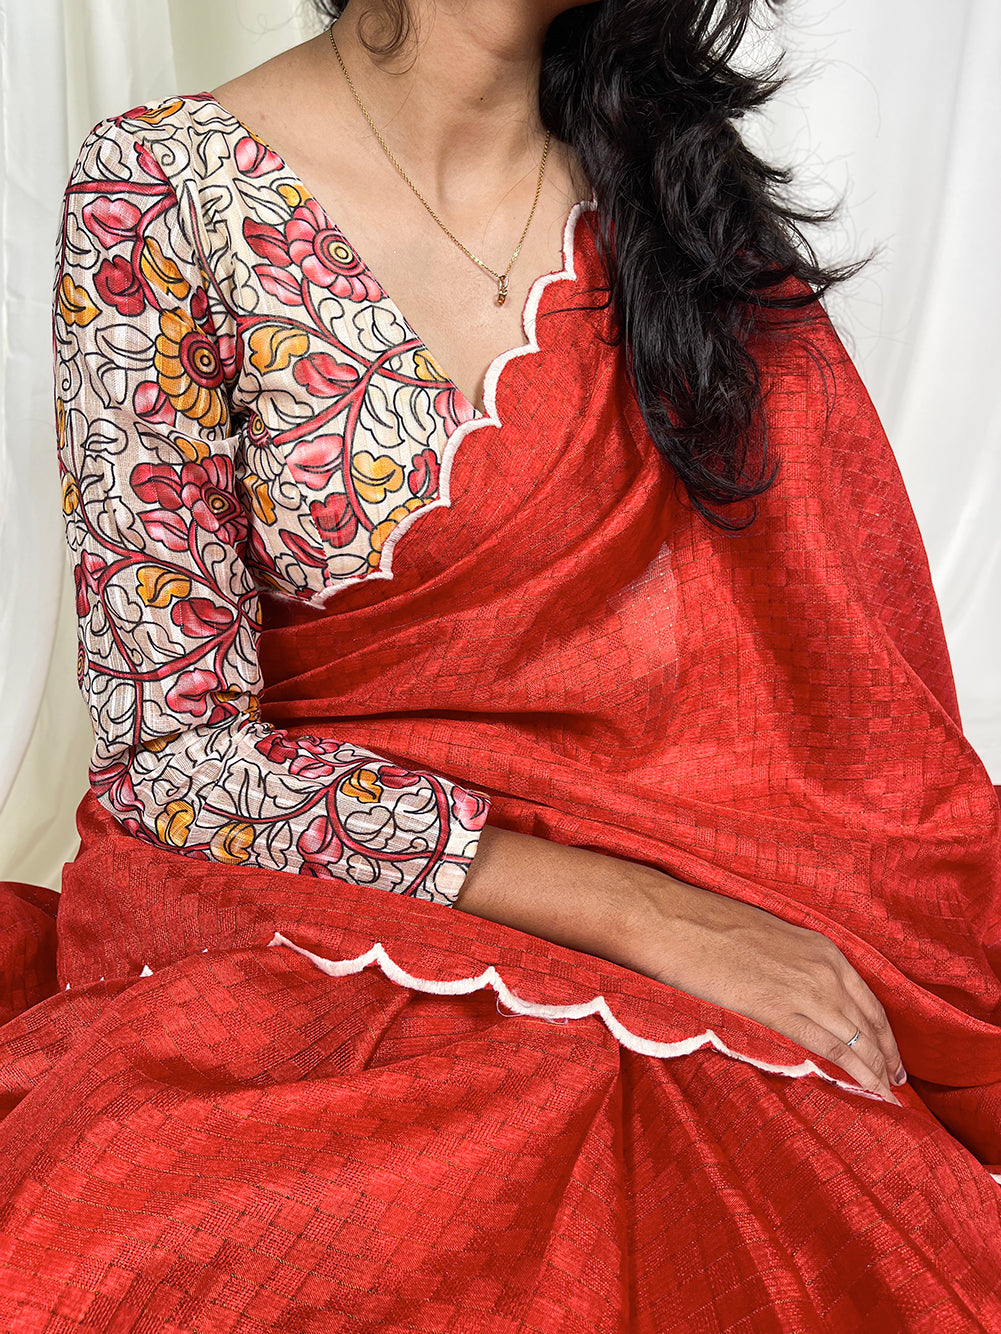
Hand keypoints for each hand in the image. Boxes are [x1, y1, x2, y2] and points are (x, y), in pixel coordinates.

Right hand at [631, 878, 905, 1102]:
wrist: (673, 921)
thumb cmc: (710, 926)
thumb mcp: (768, 938)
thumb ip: (794, 965)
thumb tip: (801, 996)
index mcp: (820, 948)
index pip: (868, 1000)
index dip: (884, 1033)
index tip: (892, 1055)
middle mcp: (821, 968)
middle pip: (869, 1023)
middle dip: (887, 1056)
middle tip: (897, 1084)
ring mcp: (802, 988)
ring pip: (855, 1039)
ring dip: (876, 1071)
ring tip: (886, 1097)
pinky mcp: (777, 1009)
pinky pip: (827, 1046)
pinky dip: (853, 1072)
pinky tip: (867, 1091)